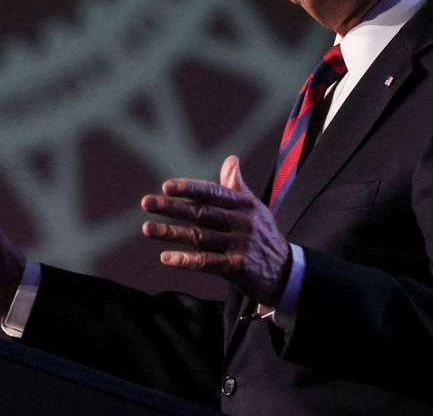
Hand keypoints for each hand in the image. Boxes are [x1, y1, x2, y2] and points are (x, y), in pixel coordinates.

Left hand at [141, 155, 292, 306]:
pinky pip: (207, 263)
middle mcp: (241, 222)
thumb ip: (236, 186)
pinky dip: (186, 260)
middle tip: (146, 203)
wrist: (286, 273)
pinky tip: (166, 258)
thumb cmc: (263, 235)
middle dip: (172, 208)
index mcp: (244, 204)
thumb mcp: (254, 208)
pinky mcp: (238, 268)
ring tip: (147, 229)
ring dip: (171, 233)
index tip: (166, 186)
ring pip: (199, 237)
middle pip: (201, 213)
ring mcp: (240, 245)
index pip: (212, 193)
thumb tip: (231, 159)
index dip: (189, 188)